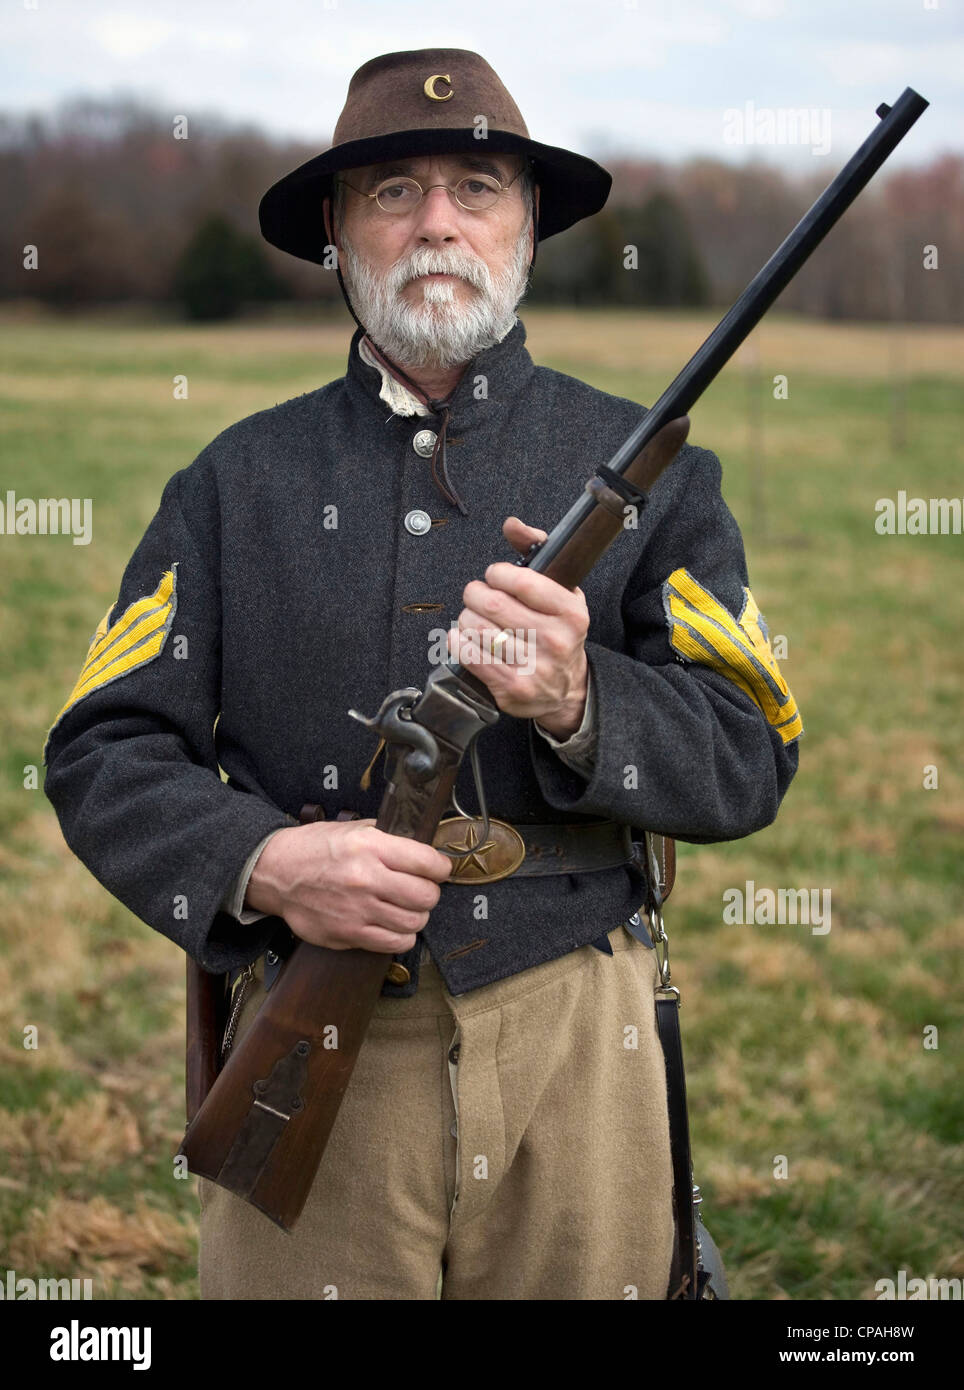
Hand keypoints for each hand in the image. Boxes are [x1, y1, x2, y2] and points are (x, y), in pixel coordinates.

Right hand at [245, 819, 452, 952]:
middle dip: (430, 892)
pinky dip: (401, 936)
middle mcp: (366, 879)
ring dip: (417, 915)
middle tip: (422, 889)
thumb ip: (387, 837)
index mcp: (370, 847)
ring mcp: (357, 910)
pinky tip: (393, 924)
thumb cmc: (313, 849)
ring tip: (406, 907)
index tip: (439, 869)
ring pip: (415, 922)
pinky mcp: (348, 934)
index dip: (441, 867)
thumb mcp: (351, 829)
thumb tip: (421, 846)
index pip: (428, 862)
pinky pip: (394, 943)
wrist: (275, 873)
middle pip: (426, 896)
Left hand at [447, 516, 589, 737]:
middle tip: (476, 595)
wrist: (566, 690)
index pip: (521, 581)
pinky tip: (466, 638)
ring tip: (474, 618)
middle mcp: (554, 640)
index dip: (497, 573)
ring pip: (475, 628)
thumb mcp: (560, 592)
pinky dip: (458, 641)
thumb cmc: (557, 633)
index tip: (495, 576)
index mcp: (570, 612)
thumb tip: (512, 524)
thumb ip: (537, 550)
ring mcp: (533, 667)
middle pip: (492, 603)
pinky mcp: (510, 687)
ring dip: (466, 618)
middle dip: (474, 594)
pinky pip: (467, 654)